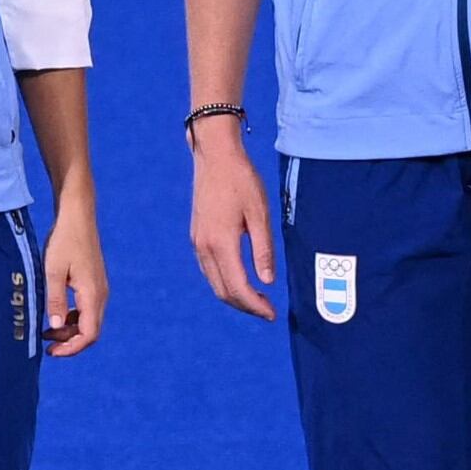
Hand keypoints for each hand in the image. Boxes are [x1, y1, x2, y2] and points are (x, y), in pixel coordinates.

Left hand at [40, 201, 107, 355]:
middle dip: (69, 342)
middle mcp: (100, 295)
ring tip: (46, 331)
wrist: (77, 217)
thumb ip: (54, 299)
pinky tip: (55, 314)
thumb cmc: (64, 240)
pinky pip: (86, 310)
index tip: (53, 352)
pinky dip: (72, 318)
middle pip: (90, 331)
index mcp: (92, 294)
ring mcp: (99, 289)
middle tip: (46, 345)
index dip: (72, 348)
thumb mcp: (52, 270)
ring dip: (69, 330)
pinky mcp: (93, 284)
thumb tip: (54, 326)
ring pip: (88, 321)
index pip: (89, 334)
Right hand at [188, 128, 276, 318]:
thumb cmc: (241, 180)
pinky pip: (209, 269)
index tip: (272, 314)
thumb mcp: (260, 213)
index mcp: (221, 242)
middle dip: (245, 306)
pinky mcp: (197, 236)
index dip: (255, 305)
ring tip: (258, 299)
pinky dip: (225, 282)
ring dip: (235, 295)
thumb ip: (263, 249)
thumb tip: (268, 281)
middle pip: (222, 290)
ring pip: (214, 282)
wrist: (214, 155)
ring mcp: (198, 242)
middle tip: (268, 311)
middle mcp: (204, 246)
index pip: (238, 286)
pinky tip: (242, 279)